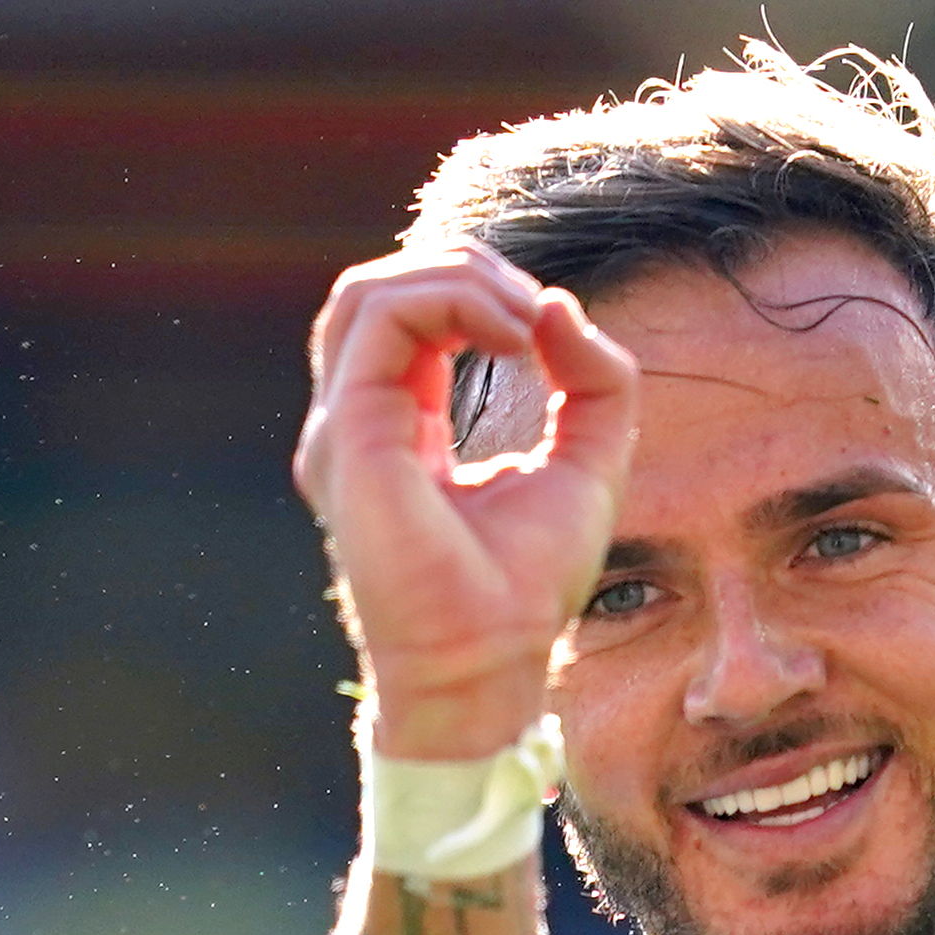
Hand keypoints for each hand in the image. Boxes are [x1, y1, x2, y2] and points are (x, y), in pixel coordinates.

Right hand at [292, 244, 639, 762]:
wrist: (492, 662)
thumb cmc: (529, 585)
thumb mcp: (589, 461)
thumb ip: (592, 380)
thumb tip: (557, 303)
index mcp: (398, 427)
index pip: (409, 317)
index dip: (479, 292)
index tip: (545, 329)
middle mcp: (357, 424)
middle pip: (378, 290)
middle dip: (466, 272)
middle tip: (534, 314)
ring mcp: (342, 429)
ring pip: (367, 292)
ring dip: (457, 279)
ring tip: (522, 323)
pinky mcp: (349, 436)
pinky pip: (380, 319)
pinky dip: (452, 302)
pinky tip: (511, 337)